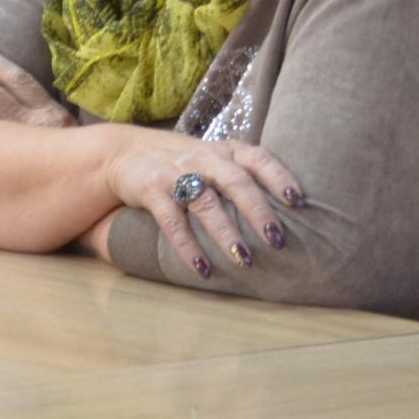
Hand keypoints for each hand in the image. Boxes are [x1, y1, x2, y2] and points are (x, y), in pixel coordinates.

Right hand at [101, 131, 307, 279]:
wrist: (120, 153)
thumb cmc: (180, 161)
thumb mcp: (212, 157)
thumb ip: (242, 174)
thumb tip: (291, 211)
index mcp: (224, 150)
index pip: (258, 158)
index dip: (279, 178)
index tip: (297, 201)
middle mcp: (203, 158)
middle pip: (236, 182)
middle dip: (258, 211)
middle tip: (276, 240)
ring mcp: (175, 173)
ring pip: (205, 203)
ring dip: (226, 233)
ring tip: (244, 260)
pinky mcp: (151, 190)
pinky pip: (172, 221)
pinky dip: (187, 246)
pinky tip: (202, 267)